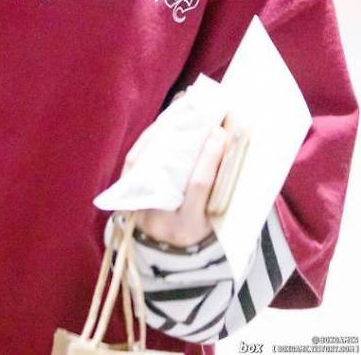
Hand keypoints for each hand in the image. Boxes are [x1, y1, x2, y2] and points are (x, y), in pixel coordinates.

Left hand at [133, 123, 230, 247]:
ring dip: (166, 131)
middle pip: (171, 168)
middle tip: (200, 112)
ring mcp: (139, 206)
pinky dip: (150, 139)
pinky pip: (135, 160)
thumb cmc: (201, 232)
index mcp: (189, 227)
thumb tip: (232, 145)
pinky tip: (164, 122)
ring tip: (183, 108)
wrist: (166, 253)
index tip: (221, 132)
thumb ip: (221, 189)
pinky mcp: (128, 196)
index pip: (199, 185)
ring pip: (148, 160)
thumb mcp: (215, 221)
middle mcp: (160, 218)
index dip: (210, 157)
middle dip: (186, 137)